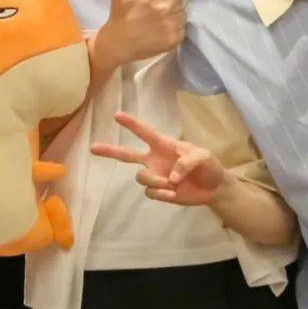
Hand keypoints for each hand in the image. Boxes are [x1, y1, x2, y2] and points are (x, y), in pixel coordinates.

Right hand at [90, 111, 226, 205]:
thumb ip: (187, 162)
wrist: (214, 188)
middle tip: (93, 147)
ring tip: (171, 184)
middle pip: (127, 155)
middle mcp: (155, 159)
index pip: (146, 133)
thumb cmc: (209, 166)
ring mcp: (155, 176)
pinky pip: (150, 192)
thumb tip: (170, 176)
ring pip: (140, 177)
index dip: (132, 124)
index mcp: (165, 145)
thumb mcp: (204, 157)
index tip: (117, 115)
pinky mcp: (158, 192)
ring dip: (154, 181)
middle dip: (110, 151)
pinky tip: (173, 193)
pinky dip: (161, 193)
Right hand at [93, 0, 183, 71]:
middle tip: (157, 11)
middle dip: (169, 4)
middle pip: (179, 1)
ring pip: (183, 15)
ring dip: (174, 17)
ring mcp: (170, 24)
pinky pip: (183, 30)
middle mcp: (164, 7)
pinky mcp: (174, 39)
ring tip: (160, 22)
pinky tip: (162, 32)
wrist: (117, 43)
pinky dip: (175, 31)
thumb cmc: (119, 13)